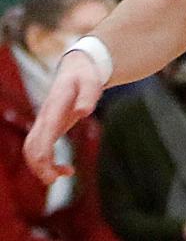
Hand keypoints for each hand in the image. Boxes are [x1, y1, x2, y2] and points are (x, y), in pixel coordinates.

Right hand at [23, 54, 103, 184]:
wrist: (77, 69)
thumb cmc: (85, 77)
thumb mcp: (91, 82)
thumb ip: (88, 96)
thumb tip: (84, 112)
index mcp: (54, 107)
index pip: (43, 135)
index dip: (43, 156)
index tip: (50, 174)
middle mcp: (44, 117)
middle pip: (31, 146)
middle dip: (38, 166)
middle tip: (53, 180)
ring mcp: (44, 123)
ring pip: (31, 150)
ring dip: (41, 167)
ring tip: (61, 176)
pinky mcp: (48, 129)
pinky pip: (41, 150)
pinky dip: (49, 164)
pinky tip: (69, 171)